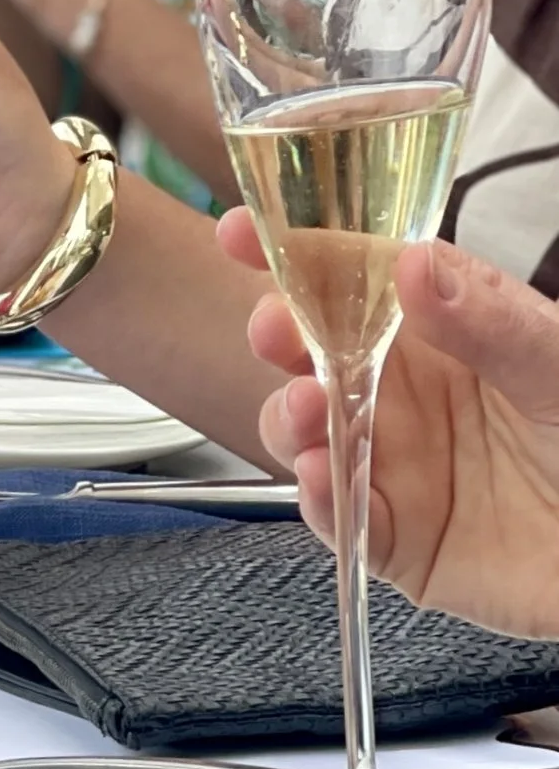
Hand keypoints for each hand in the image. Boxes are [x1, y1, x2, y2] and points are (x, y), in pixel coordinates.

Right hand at [222, 212, 558, 638]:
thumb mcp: (558, 366)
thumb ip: (488, 323)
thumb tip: (412, 265)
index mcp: (445, 331)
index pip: (358, 276)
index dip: (297, 251)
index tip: (241, 230)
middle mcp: (408, 393)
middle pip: (314, 352)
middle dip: (277, 335)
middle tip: (273, 330)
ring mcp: (395, 464)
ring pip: (308, 432)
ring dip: (290, 416)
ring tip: (307, 408)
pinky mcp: (396, 538)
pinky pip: (338, 516)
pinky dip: (319, 497)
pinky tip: (322, 476)